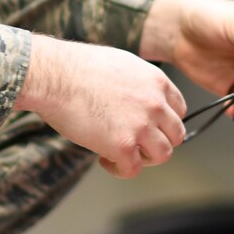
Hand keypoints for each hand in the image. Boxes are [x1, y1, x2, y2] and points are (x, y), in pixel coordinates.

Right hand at [16, 34, 187, 177]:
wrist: (55, 76)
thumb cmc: (78, 67)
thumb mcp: (123, 64)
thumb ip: (139, 84)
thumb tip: (136, 100)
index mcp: (157, 82)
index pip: (179, 110)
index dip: (164, 122)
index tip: (150, 126)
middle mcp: (155, 104)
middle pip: (176, 135)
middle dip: (157, 141)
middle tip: (137, 142)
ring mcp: (141, 126)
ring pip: (162, 155)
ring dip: (143, 158)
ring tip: (123, 153)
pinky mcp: (123, 145)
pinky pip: (133, 169)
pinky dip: (120, 169)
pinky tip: (104, 159)